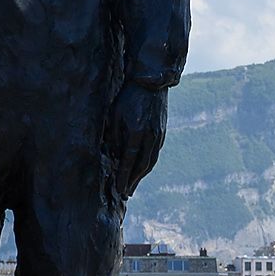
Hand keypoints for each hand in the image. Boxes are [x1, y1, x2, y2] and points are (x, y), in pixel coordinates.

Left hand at [103, 79, 169, 204]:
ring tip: (133, 185)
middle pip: (142, 166)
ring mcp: (159, 135)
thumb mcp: (115, 114)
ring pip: (151, 161)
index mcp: (137, 132)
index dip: (124, 177)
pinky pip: (155, 153)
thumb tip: (112, 155)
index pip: (129, 161)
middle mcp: (151, 137)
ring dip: (141, 175)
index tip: (119, 190)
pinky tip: (142, 168)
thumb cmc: (128, 96)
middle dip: (133, 181)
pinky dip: (148, 164)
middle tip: (126, 193)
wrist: (151, 82)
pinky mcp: (162, 131)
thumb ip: (114, 136)